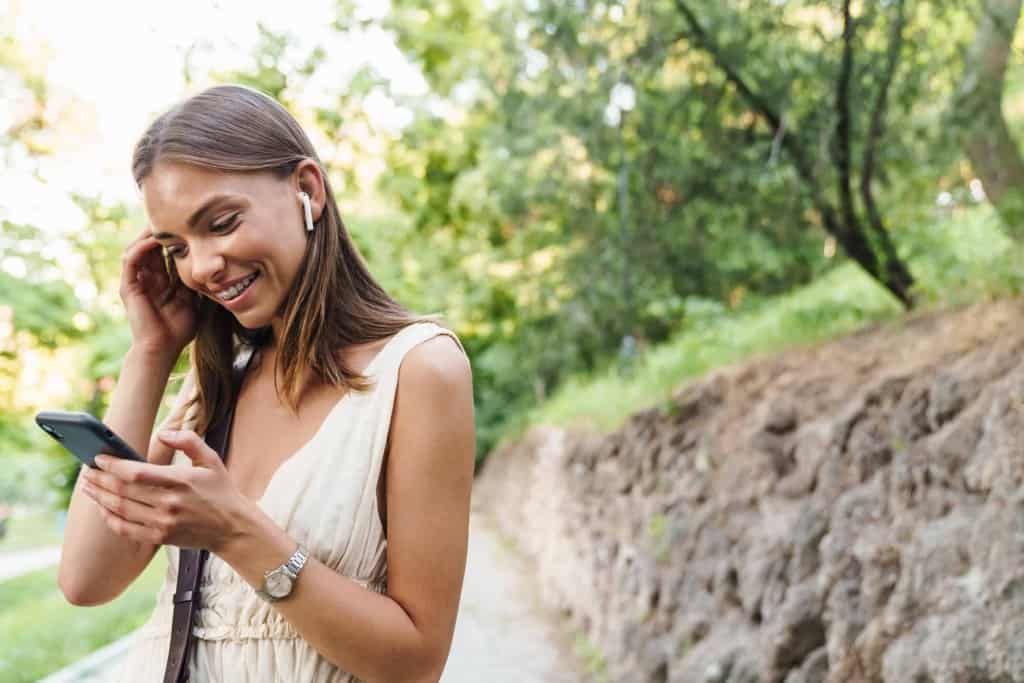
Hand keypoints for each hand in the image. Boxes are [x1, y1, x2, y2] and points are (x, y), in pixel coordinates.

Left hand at [80, 430, 250, 550]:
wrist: (232, 528)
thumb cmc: (221, 491)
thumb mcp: (211, 460)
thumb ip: (189, 441)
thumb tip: (163, 434)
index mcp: (181, 481)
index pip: (137, 473)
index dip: (113, 465)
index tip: (99, 458)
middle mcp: (169, 503)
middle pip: (123, 491)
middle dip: (100, 480)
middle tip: (87, 472)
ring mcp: (163, 523)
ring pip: (121, 509)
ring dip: (100, 498)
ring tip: (89, 488)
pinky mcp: (160, 537)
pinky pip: (126, 529)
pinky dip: (110, 519)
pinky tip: (103, 509)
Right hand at [120, 227, 197, 358]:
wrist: (163, 348)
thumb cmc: (179, 329)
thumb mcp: (194, 300)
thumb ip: (197, 283)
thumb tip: (216, 266)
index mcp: (162, 280)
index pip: (165, 252)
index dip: (175, 238)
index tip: (189, 224)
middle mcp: (147, 277)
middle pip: (151, 246)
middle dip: (161, 230)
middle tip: (175, 215)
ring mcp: (136, 281)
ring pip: (138, 248)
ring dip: (149, 234)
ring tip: (162, 222)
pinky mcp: (128, 286)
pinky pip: (131, 260)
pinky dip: (141, 248)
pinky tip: (154, 240)